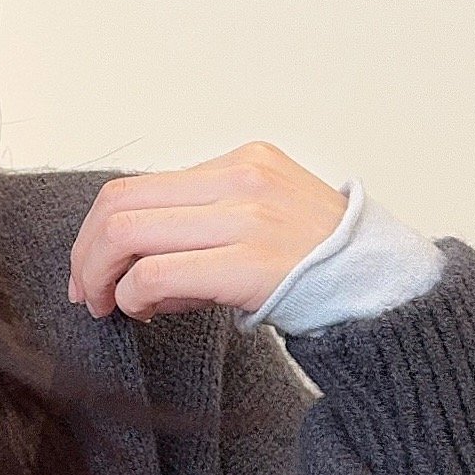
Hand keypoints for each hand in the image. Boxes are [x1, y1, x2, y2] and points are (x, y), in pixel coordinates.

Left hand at [66, 141, 347, 322]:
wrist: (391, 293)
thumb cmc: (327, 267)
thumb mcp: (265, 221)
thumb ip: (205, 229)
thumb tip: (135, 272)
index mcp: (242, 162)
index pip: (140, 185)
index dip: (99, 229)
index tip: (90, 266)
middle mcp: (240, 180)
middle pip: (121, 202)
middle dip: (87, 252)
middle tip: (83, 291)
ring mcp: (245, 218)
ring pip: (129, 233)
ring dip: (100, 275)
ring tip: (106, 304)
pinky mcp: (249, 263)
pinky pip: (158, 273)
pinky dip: (134, 295)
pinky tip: (143, 313)